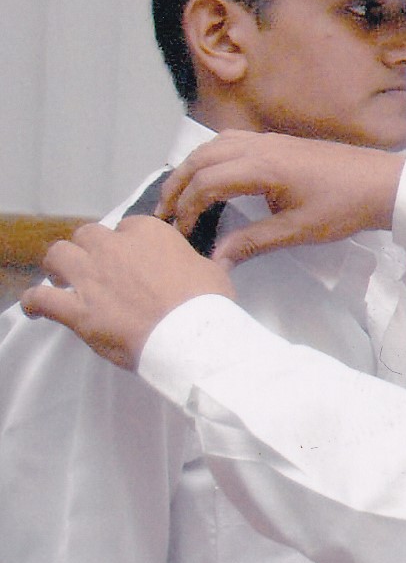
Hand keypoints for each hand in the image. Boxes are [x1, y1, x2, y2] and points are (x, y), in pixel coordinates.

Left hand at [20, 217, 236, 368]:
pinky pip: (40, 298)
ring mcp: (91, 277)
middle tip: (97, 266)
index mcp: (149, 233)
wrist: (192, 336)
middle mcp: (114, 248)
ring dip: (59, 266)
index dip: (129, 242)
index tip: (134, 256)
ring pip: (57, 255)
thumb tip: (213, 261)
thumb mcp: (214, 271)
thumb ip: (201, 261)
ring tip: (64, 278)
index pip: (129, 225)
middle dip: (90, 248)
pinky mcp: (76, 309)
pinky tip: (35, 307)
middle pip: (87, 235)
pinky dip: (34, 301)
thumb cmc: (207, 304)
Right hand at [156, 131, 405, 264]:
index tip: (180, 234)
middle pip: (201, 159)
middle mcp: (261, 146)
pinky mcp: (281, 142)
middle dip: (177, 185)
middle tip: (162, 214)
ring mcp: (271, 140)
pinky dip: (212, 156)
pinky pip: (233, 141)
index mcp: (263, 167)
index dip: (185, 209)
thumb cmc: (345, 208)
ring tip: (179, 195)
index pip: (206, 183)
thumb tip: (215, 260)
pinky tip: (212, 175)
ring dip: (192, 168)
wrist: (383, 183)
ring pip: (215, 146)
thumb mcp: (297, 231)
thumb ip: (252, 243)